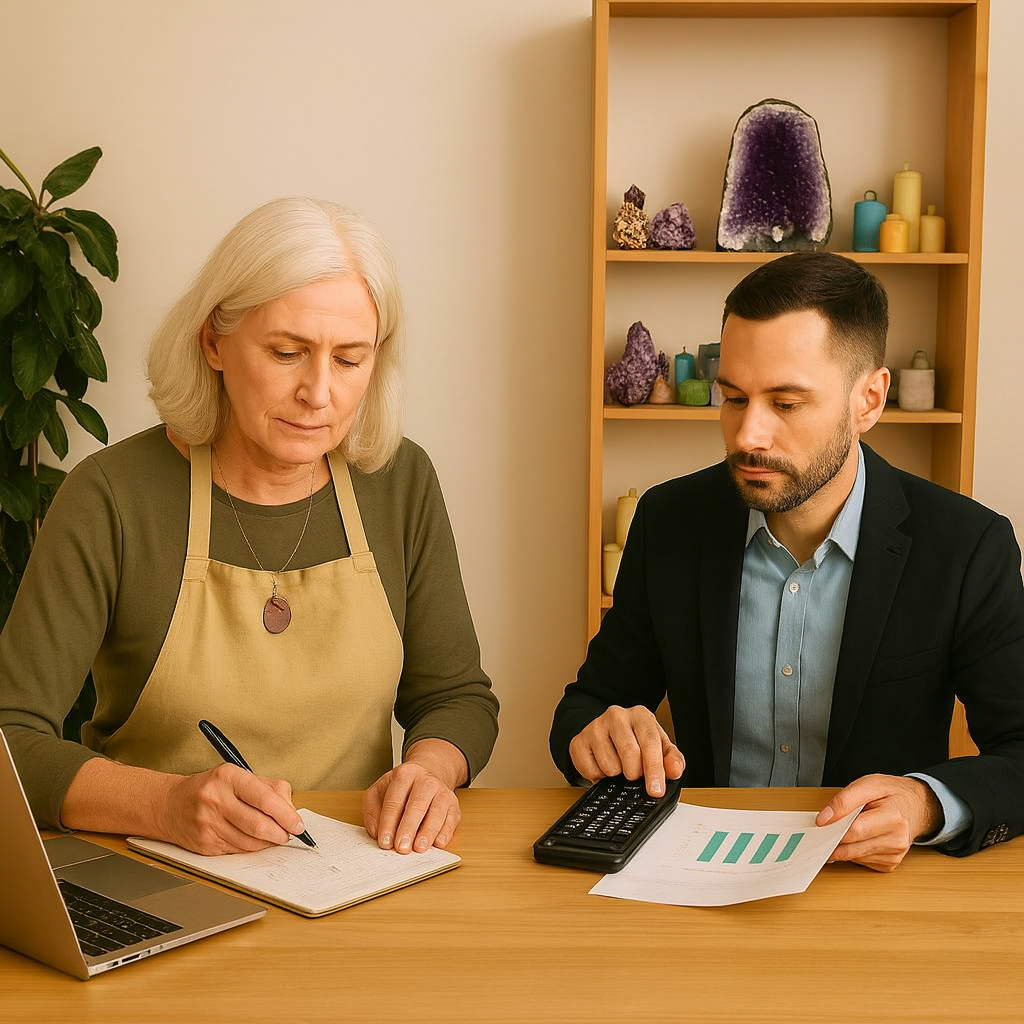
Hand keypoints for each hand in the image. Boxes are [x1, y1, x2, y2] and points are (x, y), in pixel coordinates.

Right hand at [159, 763, 305, 855]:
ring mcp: (208, 824)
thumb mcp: (239, 776)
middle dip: (281, 833)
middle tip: (289, 834)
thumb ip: (270, 789)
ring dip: (268, 843)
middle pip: (259, 825)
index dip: (287, 815)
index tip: (298, 825)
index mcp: (229, 777)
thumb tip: (291, 812)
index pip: (265, 799)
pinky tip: (254, 840)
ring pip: (250, 842)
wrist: (170, 804)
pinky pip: (237, 851)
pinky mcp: (204, 844)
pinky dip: (251, 848)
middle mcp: (216, 799)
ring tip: (273, 836)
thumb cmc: (212, 788)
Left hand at [363, 739, 466, 853]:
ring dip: (428, 832)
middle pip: (417, 804)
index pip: (395, 800)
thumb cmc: (401, 789)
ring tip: (419, 848)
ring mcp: (442, 792)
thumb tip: (376, 832)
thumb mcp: (380, 791)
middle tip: (401, 847)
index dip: (388, 822)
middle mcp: (426, 781)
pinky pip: (452, 819)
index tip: (385, 841)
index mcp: (405, 774)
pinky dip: (446, 832)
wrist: (427, 774)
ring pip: (437, 812)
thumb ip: (373, 810)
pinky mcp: (454, 805)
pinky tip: (438, 843)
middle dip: (408, 828)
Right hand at [569, 704, 684, 796]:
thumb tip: (675, 770)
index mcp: (640, 715)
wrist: (606, 733)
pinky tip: (602, 764)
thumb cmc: (636, 740)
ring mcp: (595, 727)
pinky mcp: (578, 741)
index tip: (656, 790)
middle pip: (630, 754)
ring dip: (616, 774)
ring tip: (618, 764)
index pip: (650, 742)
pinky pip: (590, 771)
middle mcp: (616, 716)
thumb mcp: (659, 747)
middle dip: (635, 773)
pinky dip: (599, 776)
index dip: (654, 769)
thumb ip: (672, 759)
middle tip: (634, 773)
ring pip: (610, 766)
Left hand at [817, 774, 942, 871]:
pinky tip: (856, 839)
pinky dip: (853, 851)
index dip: (834, 828)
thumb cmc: (891, 794)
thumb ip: (844, 800)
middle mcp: (897, 840)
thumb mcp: (869, 784)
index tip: (819, 824)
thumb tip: (823, 818)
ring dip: (842, 846)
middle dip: (833, 839)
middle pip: (853, 847)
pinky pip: (861, 861)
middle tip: (821, 832)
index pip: (856, 830)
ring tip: (839, 831)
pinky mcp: (890, 863)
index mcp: (893, 817)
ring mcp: (895, 854)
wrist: (915, 806)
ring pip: (854, 856)